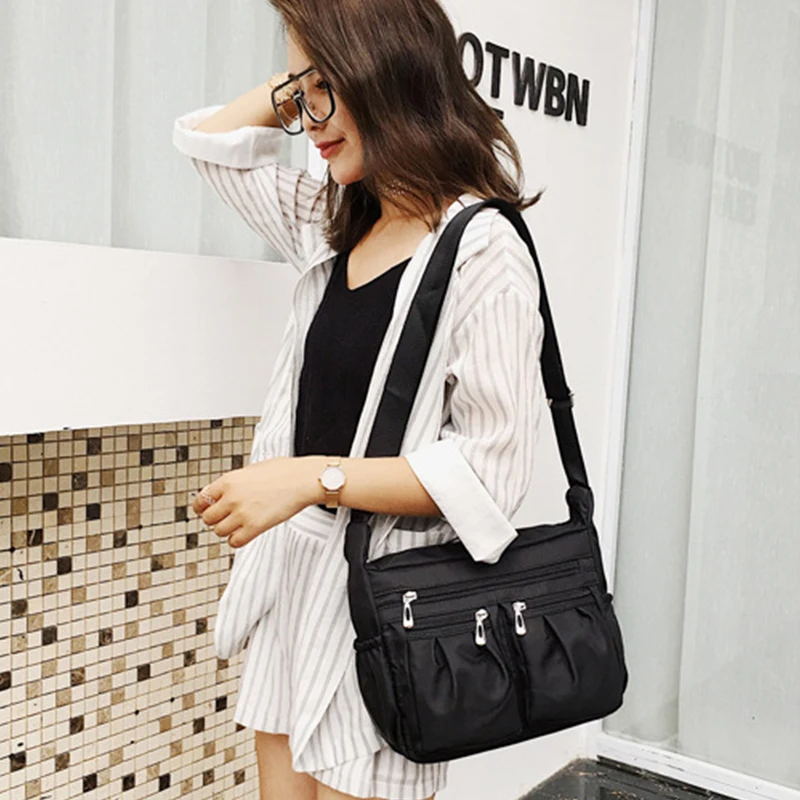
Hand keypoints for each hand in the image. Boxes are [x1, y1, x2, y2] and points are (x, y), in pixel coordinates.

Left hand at [192, 457, 322, 547]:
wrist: (302, 480)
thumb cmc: (284, 472)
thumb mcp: (251, 469)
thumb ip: (233, 483)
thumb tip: (223, 492)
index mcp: (228, 481)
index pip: (200, 500)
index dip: (202, 507)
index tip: (205, 510)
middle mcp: (231, 497)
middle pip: (208, 518)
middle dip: (215, 519)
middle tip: (225, 517)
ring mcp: (242, 513)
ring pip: (219, 531)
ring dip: (227, 529)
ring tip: (238, 524)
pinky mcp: (254, 527)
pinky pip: (234, 542)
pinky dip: (237, 539)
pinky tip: (244, 532)